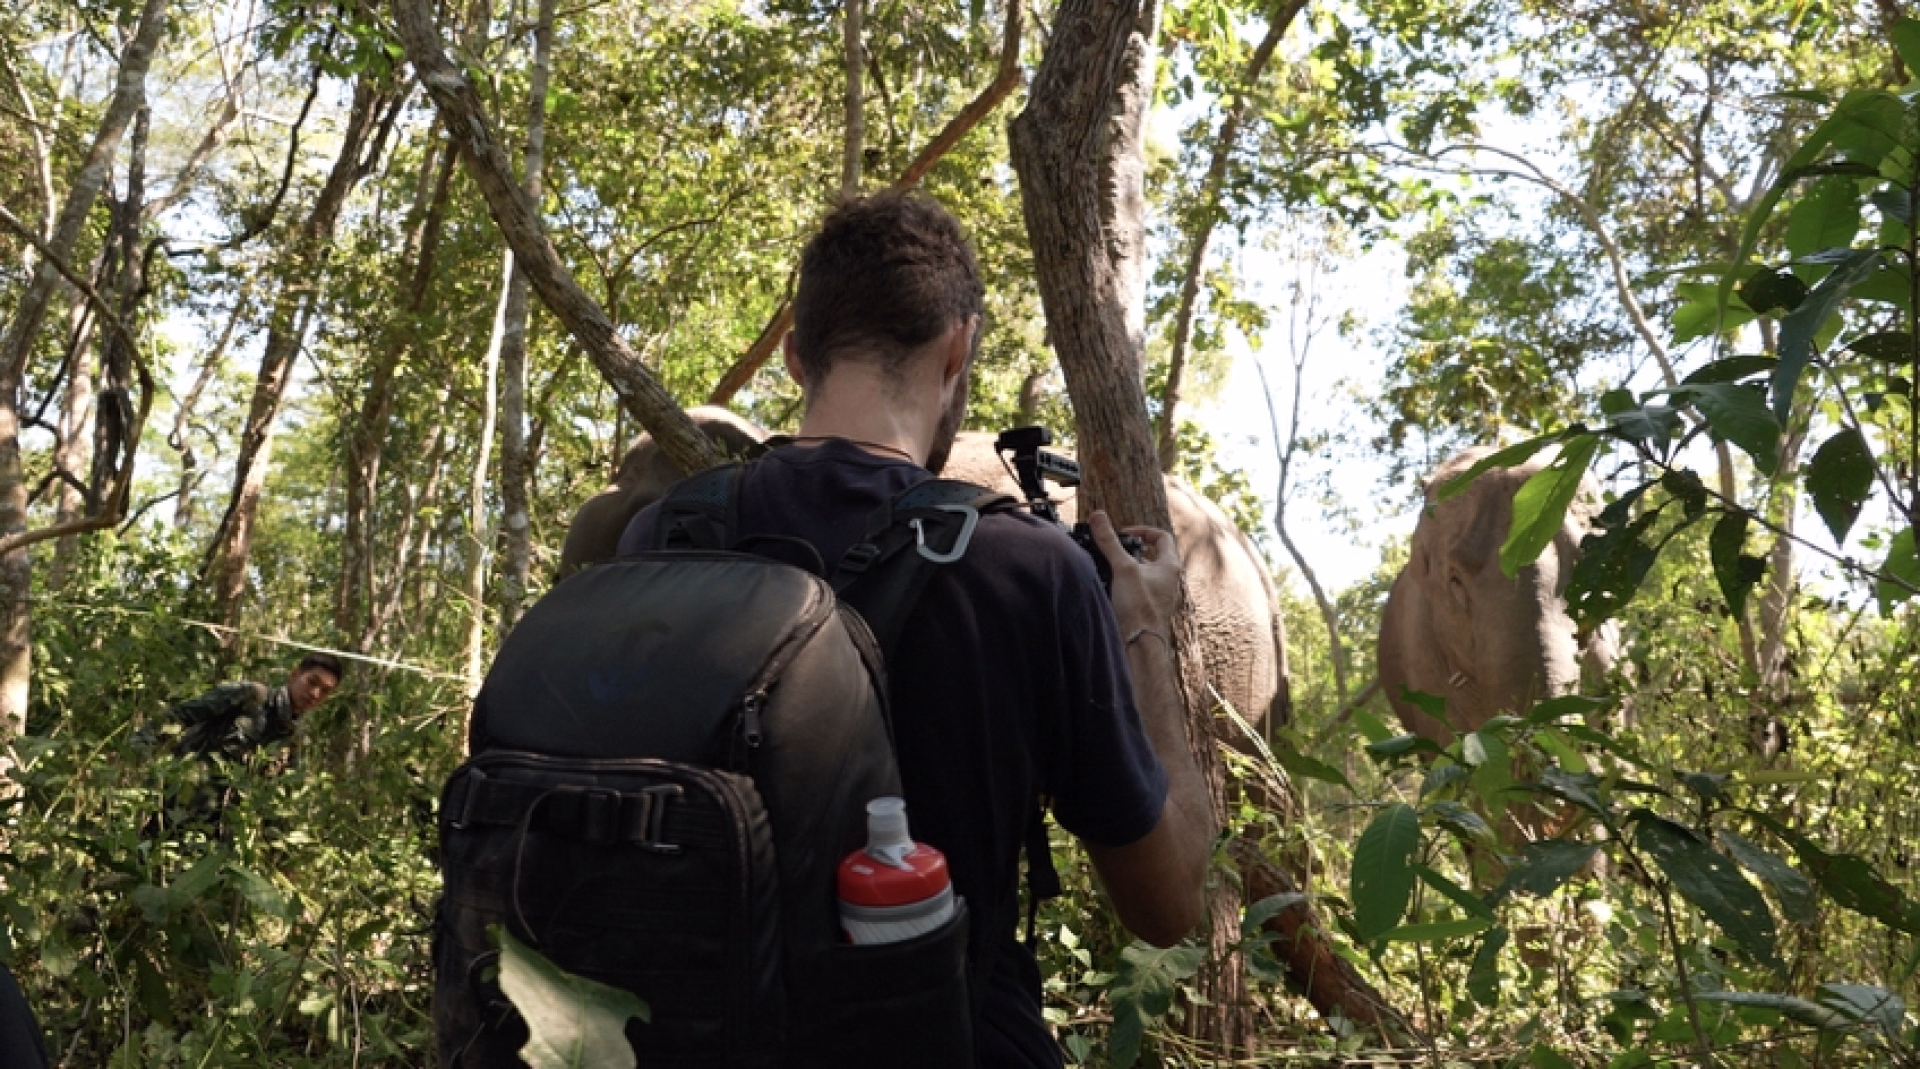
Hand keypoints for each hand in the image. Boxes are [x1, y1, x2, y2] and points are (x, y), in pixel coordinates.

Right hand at [1088, 510, 1181, 632]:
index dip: (1142, 531)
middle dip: (1132, 550)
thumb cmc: (1140, 607)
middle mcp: (1168, 579)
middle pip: (1152, 554)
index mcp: (1170, 566)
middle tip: (1116, 549)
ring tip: (1111, 567)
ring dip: (1128, 567)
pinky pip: (1138, 589)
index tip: (1124, 533)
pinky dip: (1125, 584)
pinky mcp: (1148, 607)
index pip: (1161, 537)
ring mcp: (1159, 594)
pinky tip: (1111, 587)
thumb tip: (1098, 517)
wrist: (1140, 643)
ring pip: (1144, 573)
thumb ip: (1109, 541)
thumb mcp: (1122, 568)